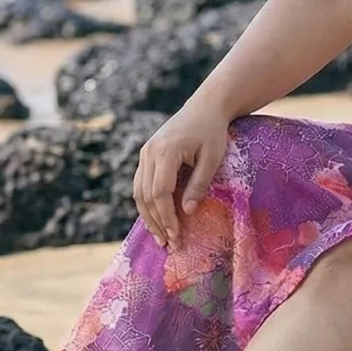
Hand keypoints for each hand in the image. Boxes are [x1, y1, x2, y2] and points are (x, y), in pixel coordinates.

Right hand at [132, 100, 230, 248]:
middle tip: (167, 244)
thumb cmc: (213, 131)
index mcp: (165, 152)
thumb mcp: (212, 158)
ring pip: (138, 191)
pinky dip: (147, 203)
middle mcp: (149, 152)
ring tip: (160, 236)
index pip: (159, 193)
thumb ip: (199, 184)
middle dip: (155, 222)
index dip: (166, 217)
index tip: (176, 235)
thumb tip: (187, 212)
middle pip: (145, 195)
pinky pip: (140, 183)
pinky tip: (156, 217)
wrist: (205, 107)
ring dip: (148, 216)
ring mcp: (145, 153)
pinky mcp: (146, 154)